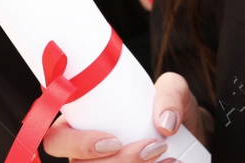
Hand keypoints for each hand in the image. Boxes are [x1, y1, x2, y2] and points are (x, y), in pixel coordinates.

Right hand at [41, 72, 209, 160]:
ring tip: (166, 156)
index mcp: (79, 123)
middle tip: (154, 148)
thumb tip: (165, 124)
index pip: (56, 139)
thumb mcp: (173, 88)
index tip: (113, 141)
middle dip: (119, 162)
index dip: (76, 145)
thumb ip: (171, 94)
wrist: (188, 133)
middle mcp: (84, 153)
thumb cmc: (168, 107)